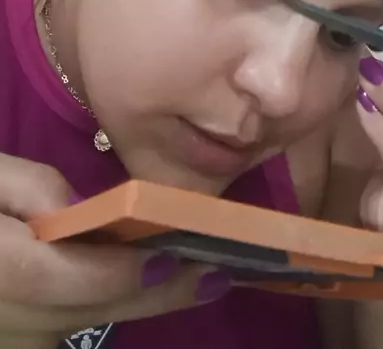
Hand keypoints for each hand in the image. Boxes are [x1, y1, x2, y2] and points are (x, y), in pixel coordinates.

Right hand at [0, 154, 228, 343]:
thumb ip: (37, 192)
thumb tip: (94, 216)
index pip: (57, 277)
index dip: (119, 270)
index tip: (178, 253)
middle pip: (79, 313)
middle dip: (150, 294)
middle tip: (217, 274)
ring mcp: (4, 336)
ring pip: (74, 329)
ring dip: (131, 304)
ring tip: (192, 278)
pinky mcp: (11, 338)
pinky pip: (58, 333)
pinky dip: (98, 311)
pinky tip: (137, 288)